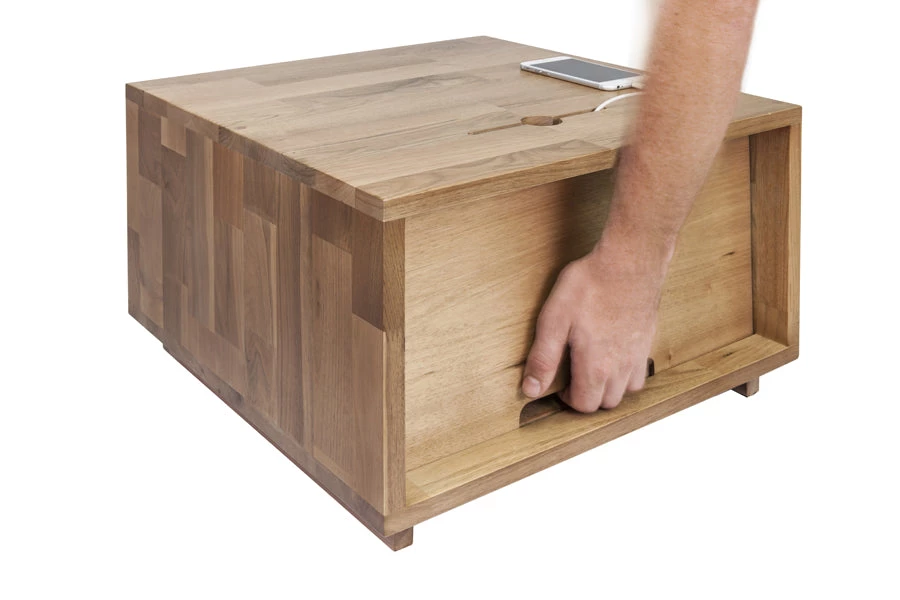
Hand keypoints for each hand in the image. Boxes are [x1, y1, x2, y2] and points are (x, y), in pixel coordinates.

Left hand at [521, 233, 670, 411]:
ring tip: (591, 369)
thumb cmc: (591, 286)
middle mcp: (621, 367)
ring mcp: (637, 355)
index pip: (584, 405)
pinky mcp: (647, 340)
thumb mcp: (554, 320)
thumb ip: (543, 359)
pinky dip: (627, 374)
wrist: (629, 261)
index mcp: (596, 366)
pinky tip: (613, 356)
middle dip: (587, 396)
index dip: (567, 400)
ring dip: (608, 388)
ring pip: (626, 391)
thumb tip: (531, 389)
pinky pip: (640, 373)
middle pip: (606, 403)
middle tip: (572, 377)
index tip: (559, 385)